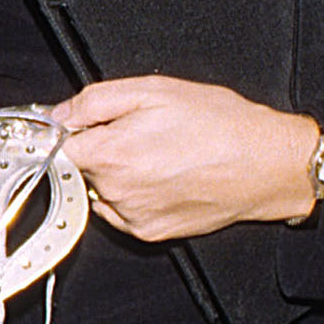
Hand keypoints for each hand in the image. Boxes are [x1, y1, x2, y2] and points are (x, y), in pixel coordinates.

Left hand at [50, 76, 319, 241]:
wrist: (266, 164)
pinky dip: (133, 195)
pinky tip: (163, 175)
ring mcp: (132, 216)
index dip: (66, 131)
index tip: (77, 125)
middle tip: (139, 131)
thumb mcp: (153, 91)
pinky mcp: (149, 233)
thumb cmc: (220, 124)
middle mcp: (116, 191)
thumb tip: (58, 113)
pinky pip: (121, 211)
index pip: (57, 146)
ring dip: (117, 172)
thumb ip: (94, 101)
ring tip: (159, 152)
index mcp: (111, 153)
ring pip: (101, 189)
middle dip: (100, 147)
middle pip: (81, 166)